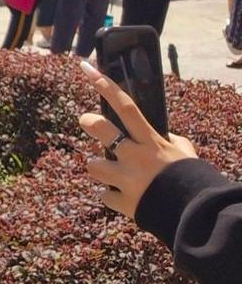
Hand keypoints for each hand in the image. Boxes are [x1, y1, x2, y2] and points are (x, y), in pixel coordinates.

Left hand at [79, 78, 197, 217]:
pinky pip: (105, 195)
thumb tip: (167, 138)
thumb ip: (173, 142)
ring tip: (110, 172)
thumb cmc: (192, 179)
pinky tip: (124, 196)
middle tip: (88, 121)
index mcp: (150, 142)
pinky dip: (112, 195)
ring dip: (99, 166)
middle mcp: (135, 156)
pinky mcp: (123, 202)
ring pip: (93, 165)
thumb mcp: (185, 153)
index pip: (125, 107)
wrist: (195, 214)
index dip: (105, 86)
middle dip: (88, 121)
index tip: (87, 70)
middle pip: (100, 128)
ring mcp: (126, 179)